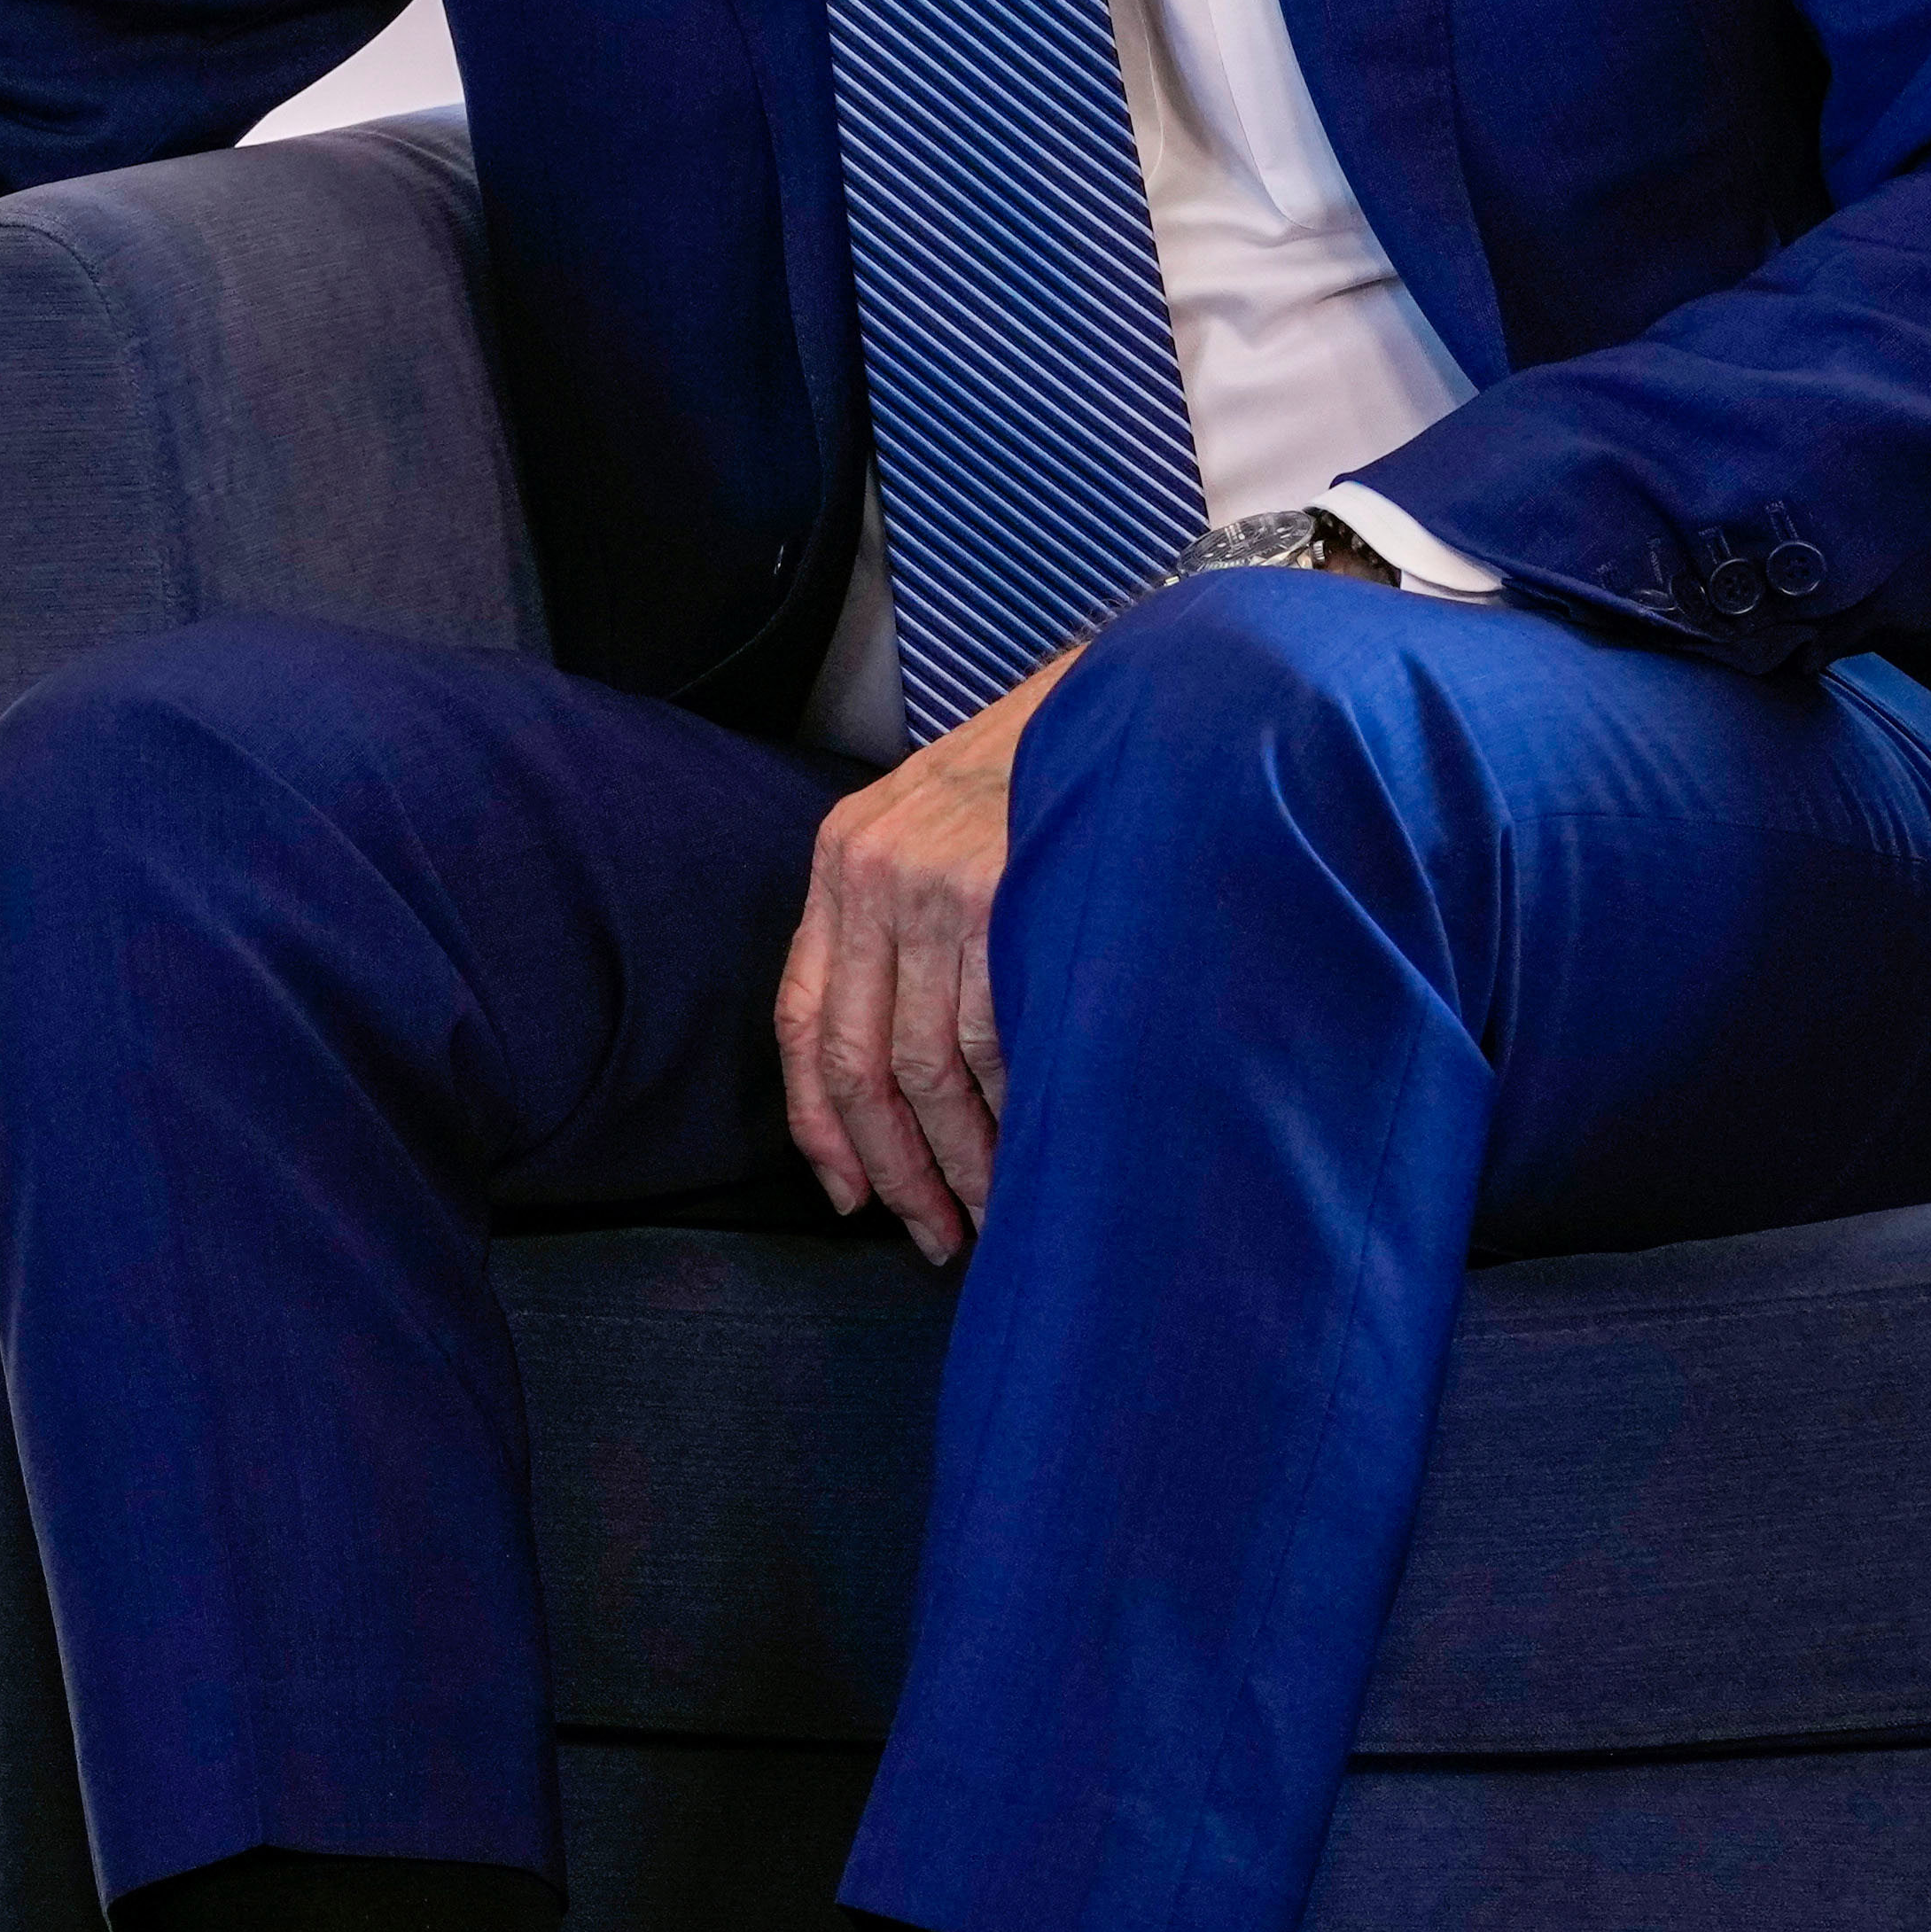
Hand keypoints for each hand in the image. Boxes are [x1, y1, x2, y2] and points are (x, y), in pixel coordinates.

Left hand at [776, 649, 1067, 1262]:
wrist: (1129, 695)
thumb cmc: (1043, 777)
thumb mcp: (935, 828)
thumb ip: (905, 927)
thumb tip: (905, 1074)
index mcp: (841, 863)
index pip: (800, 1020)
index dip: (820, 1125)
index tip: (847, 1195)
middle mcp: (872, 876)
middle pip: (859, 1062)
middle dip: (892, 1166)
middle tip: (931, 1236)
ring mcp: (936, 887)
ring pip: (927, 1068)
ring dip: (959, 1161)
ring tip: (990, 1218)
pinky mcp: (1003, 898)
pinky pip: (995, 1040)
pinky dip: (1012, 1114)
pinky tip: (1034, 1156)